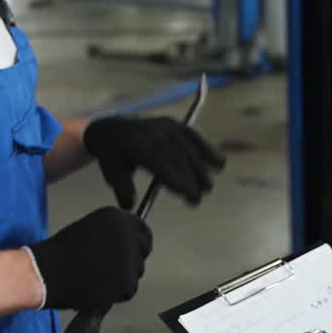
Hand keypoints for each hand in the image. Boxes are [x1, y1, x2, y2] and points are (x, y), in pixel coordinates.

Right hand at [26, 206, 151, 310]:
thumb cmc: (60, 253)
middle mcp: (127, 234)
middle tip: (113, 269)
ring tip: (99, 278)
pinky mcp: (127, 282)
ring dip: (123, 277)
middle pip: (144, 250)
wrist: (46, 272)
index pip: (142, 230)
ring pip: (137, 271)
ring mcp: (129, 258)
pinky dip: (117, 294)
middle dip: (132, 260)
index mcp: (117, 217)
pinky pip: (129, 290)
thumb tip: (125, 245)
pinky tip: (99, 288)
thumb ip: (112, 233)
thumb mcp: (90, 229)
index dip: (136, 243)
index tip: (131, 251)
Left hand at [83, 115, 225, 208]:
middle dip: (191, 177)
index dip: (177, 179)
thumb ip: (124, 190)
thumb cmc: (113, 157)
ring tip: (209, 186)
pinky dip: (207, 149)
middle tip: (200, 197)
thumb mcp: (112, 174)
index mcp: (136, 145)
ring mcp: (164, 126)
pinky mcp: (173, 123)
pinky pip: (193, 136)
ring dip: (201, 166)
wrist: (111, 128)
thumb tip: (131, 208)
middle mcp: (152, 133)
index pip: (160, 163)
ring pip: (187, 147)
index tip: (189, 195)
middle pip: (177, 156)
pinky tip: (220, 162)